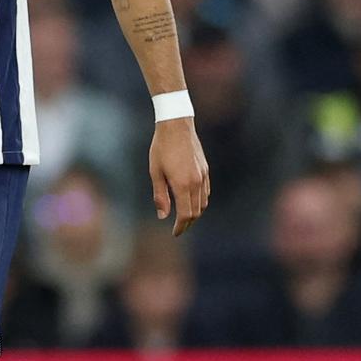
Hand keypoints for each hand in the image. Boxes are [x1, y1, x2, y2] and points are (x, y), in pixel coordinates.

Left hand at [150, 118, 209, 236]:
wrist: (176, 127)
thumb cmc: (161, 149)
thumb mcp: (155, 172)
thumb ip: (160, 196)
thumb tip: (163, 216)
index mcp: (183, 184)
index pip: (186, 214)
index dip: (181, 226)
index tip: (175, 233)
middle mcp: (196, 182)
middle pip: (196, 211)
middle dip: (188, 223)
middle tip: (178, 229)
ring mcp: (203, 176)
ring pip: (203, 203)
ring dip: (195, 213)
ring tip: (184, 218)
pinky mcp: (205, 170)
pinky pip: (206, 192)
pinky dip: (200, 201)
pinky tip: (191, 202)